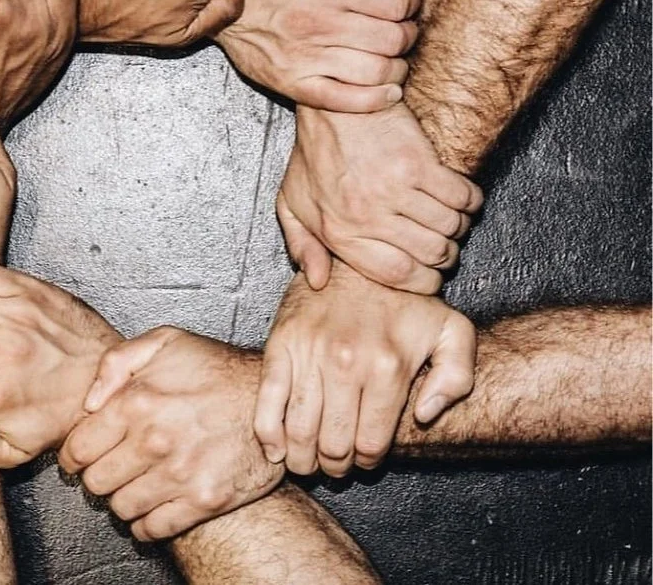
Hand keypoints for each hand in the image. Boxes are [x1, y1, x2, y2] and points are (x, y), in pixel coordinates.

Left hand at [60, 326, 282, 540]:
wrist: (273, 399)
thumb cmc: (217, 368)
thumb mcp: (165, 342)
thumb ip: (116, 362)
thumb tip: (89, 402)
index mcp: (138, 402)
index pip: (78, 449)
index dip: (77, 454)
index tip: (86, 454)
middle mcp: (154, 441)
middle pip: (95, 483)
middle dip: (99, 475)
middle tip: (112, 466)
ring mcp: (180, 475)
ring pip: (120, 508)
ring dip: (122, 498)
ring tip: (135, 482)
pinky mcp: (204, 500)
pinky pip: (154, 529)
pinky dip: (146, 523)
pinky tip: (153, 504)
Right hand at [215, 0, 420, 110]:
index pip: (395, 2)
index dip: (410, 1)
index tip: (405, 2)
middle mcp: (319, 24)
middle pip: (392, 39)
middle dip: (408, 34)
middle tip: (404, 30)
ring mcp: (306, 58)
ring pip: (375, 71)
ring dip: (397, 67)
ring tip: (395, 58)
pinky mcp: (293, 83)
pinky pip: (344, 100)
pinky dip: (374, 100)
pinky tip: (388, 91)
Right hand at [254, 268, 475, 476]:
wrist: (357, 258)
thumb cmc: (404, 300)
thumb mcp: (452, 331)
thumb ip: (457, 378)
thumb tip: (424, 415)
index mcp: (388, 366)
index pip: (370, 443)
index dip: (366, 462)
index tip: (363, 460)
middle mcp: (347, 363)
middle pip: (333, 444)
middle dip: (334, 465)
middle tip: (335, 465)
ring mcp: (309, 354)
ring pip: (299, 431)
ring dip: (302, 459)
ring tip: (308, 460)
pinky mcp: (281, 344)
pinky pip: (267, 401)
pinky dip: (268, 434)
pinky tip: (276, 449)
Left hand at [279, 103, 482, 292]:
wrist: (333, 105)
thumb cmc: (313, 153)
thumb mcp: (292, 201)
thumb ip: (302, 244)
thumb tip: (319, 281)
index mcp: (338, 231)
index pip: (396, 275)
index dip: (423, 282)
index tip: (430, 275)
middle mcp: (368, 215)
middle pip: (431, 254)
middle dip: (445, 255)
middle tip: (444, 244)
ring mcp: (394, 189)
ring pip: (450, 226)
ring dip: (458, 226)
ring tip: (450, 218)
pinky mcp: (417, 163)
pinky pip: (461, 196)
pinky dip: (469, 200)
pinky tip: (459, 196)